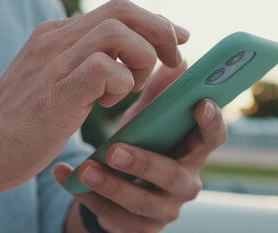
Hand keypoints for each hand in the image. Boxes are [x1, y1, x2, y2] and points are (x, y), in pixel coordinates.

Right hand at [0, 0, 189, 192]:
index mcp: (54, 36)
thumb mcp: (50, 82)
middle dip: (159, 32)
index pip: (116, 9)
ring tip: (131, 88)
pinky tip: (108, 105)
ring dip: (141, 60)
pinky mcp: (56, 93)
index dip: (154, 21)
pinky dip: (121, 83)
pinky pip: (105, 68)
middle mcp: (53, 41)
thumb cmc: (18, 124)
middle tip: (173, 60)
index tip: (176, 41)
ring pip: (118, 33)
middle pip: (122, 11)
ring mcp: (53, 64)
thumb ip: (80, 66)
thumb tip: (123, 62)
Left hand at [52, 63, 227, 231]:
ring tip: (85, 168)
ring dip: (110, 185)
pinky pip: (111, 215)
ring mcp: (162, 210)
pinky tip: (64, 176)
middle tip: (115, 149)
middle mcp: (184, 184)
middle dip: (144, 162)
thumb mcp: (147, 119)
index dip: (211, 122)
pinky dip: (84, 196)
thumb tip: (176, 61)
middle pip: (172, 176)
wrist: (118, 193)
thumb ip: (159, 93)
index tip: (199, 102)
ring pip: (140, 201)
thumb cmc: (140, 146)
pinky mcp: (136, 228)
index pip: (213, 139)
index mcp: (192, 153)